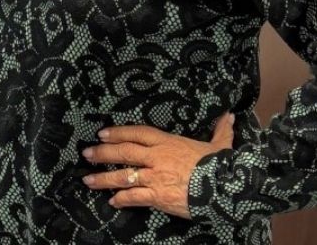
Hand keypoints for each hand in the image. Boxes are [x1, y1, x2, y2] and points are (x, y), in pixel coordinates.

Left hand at [81, 112, 234, 218]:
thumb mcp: (220, 145)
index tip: (102, 133)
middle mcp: (156, 157)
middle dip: (103, 153)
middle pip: (123, 152)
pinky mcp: (158, 196)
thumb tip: (229, 116)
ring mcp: (155, 177)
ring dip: (104, 178)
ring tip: (89, 180)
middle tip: (87, 154)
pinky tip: (113, 201)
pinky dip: (122, 199)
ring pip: (123, 175)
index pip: (136, 133)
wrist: (225, 189)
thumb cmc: (220, 166)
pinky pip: (135, 197)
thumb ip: (221, 130)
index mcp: (167, 142)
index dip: (117, 132)